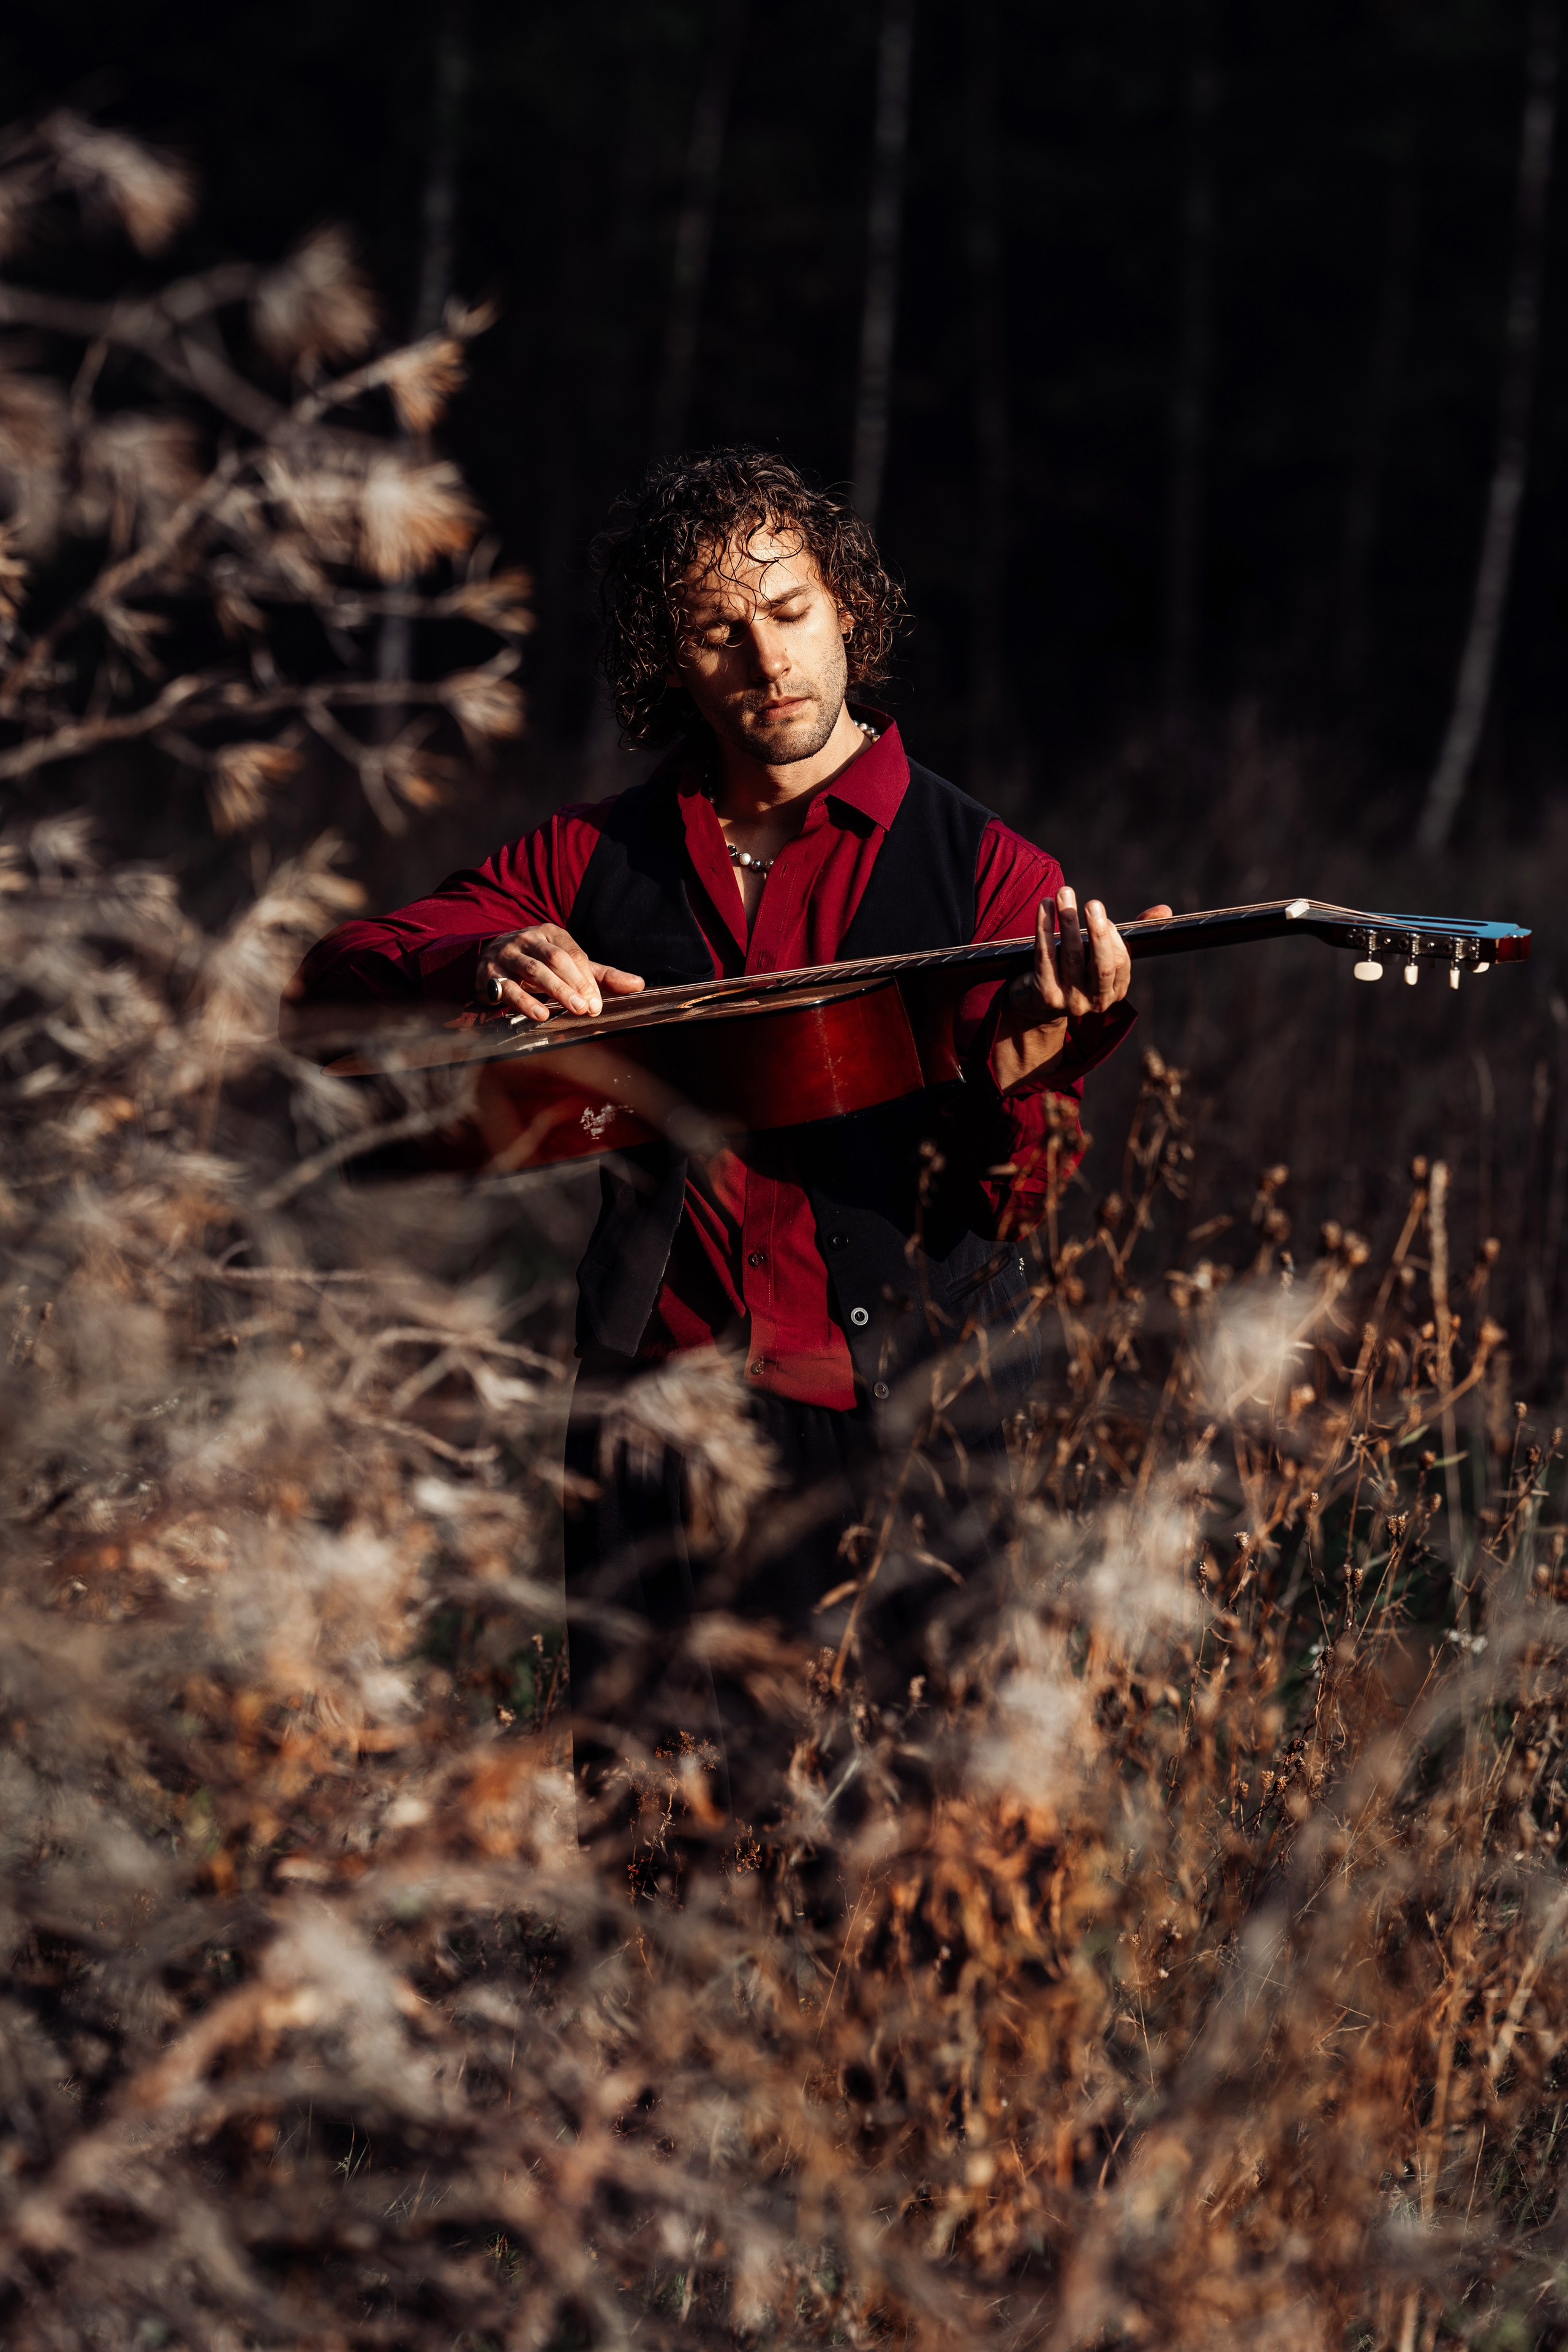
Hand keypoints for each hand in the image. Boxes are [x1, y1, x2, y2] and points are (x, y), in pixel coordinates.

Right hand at [477, 924, 644, 1022]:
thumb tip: (639, 984)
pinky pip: (507, 987)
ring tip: (569, 1010)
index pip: (572, 953)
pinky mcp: (489, 973)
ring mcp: (507, 954)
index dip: (586, 978)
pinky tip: (539, 1014)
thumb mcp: (568, 966)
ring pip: (532, 971)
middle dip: (572, 984)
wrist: (490, 959)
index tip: (596, 1004)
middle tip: (586, 1007)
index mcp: (550, 933)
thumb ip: (601, 976)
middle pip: (554, 960)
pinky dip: (523, 1001)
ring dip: (553, 991)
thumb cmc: (538, 964)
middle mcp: (528, 939)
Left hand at [991, 888, 1171, 1090]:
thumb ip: (1127, 934)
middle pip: (1102, 965)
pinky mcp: (1044, 996)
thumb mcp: (1101, 956)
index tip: (1101, 915)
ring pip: (1071, 957)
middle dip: (1098, 932)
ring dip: (1068, 922)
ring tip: (1063, 893)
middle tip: (1093, 903)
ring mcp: (1070, 1001)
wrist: (1037, 1006)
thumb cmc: (1075, 971)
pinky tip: (1044, 908)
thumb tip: (1164, 909)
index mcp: (1115, 991)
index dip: (1112, 937)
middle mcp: (1096, 1001)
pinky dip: (1044, 929)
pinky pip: (1044, 957)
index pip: (1120, 963)